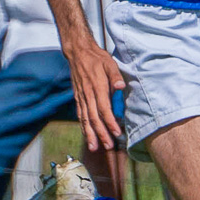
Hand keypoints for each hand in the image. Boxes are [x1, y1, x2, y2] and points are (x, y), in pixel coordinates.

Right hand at [64, 38, 125, 152]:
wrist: (78, 52)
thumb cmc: (96, 57)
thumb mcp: (109, 62)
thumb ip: (115, 75)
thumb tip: (121, 86)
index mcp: (97, 87)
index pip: (104, 109)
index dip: (110, 122)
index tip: (117, 133)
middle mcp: (87, 94)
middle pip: (94, 118)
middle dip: (101, 134)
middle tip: (108, 146)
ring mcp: (81, 97)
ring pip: (85, 119)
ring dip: (90, 134)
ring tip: (94, 147)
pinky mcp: (78, 98)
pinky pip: (80, 115)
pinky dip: (83, 126)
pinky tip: (87, 135)